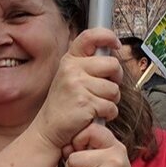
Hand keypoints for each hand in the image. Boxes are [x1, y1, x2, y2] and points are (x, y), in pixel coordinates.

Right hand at [35, 28, 124, 150]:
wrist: (49, 130)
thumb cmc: (64, 105)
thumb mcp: (70, 78)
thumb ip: (88, 65)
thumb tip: (113, 55)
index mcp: (70, 60)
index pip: (90, 36)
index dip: (108, 36)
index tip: (116, 44)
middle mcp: (72, 69)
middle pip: (113, 65)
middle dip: (116, 79)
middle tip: (105, 89)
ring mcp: (77, 85)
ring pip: (114, 89)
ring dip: (111, 101)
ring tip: (96, 105)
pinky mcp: (85, 103)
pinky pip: (111, 107)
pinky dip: (108, 114)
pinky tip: (94, 115)